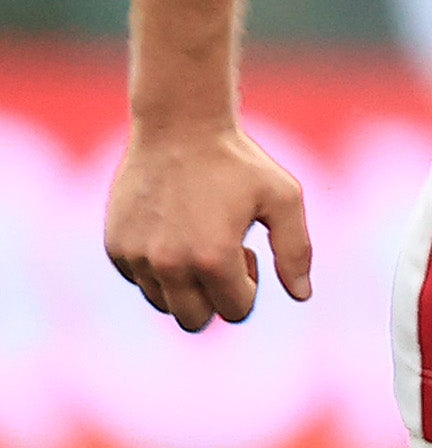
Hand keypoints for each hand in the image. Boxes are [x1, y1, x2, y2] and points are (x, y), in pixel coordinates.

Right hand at [105, 121, 314, 331]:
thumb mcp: (283, 198)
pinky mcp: (115, 246)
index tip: (247, 249)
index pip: (235, 311)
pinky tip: (171, 231)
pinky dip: (157, 269)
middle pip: (194, 320)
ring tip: (196, 240)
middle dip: (215, 297)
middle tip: (222, 254)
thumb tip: (301, 296)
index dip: (248, 286)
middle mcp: (168, 264)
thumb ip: (296, 251)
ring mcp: (136, 256)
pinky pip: (139, 280)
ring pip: (163, 303)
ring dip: (184, 285)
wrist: (179, 126)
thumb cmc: (238, 162)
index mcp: (212, 259)